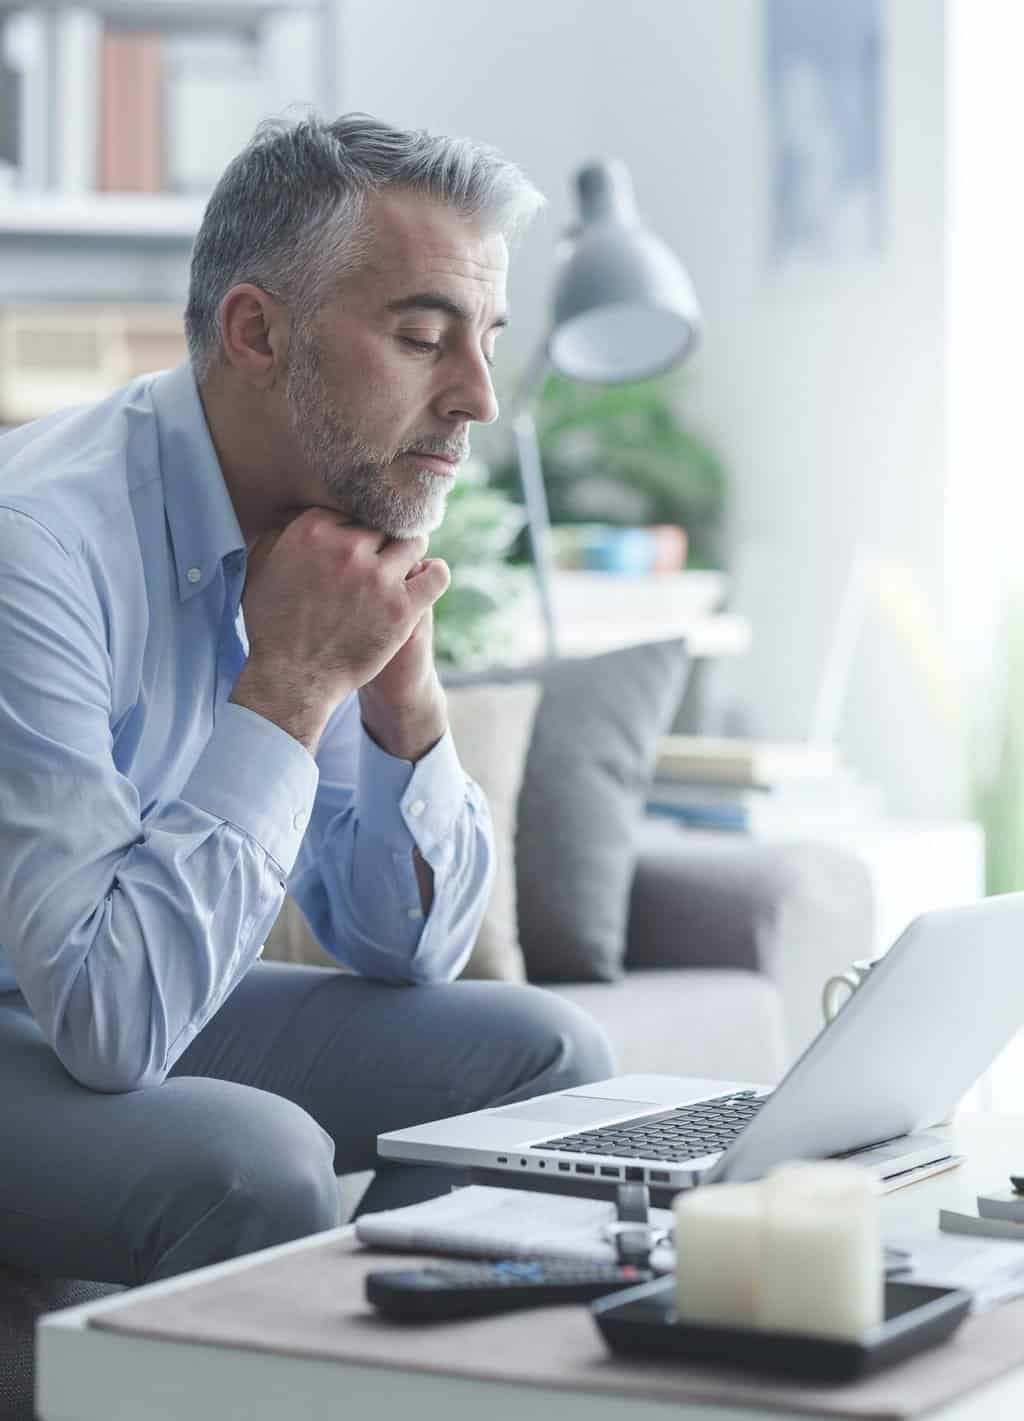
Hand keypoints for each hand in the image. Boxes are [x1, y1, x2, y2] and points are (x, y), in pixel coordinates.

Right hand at [229, 510, 449, 752]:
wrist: (292, 678)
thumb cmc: (271, 626)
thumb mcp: (259, 571)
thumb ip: (277, 536)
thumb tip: (291, 516)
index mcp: (313, 530)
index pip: (351, 508)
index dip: (355, 524)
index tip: (357, 541)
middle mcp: (348, 547)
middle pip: (382, 524)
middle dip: (380, 540)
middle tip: (378, 558)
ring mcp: (378, 577)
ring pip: (413, 542)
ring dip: (408, 553)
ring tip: (402, 567)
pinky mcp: (402, 607)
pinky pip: (437, 574)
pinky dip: (434, 574)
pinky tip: (425, 579)